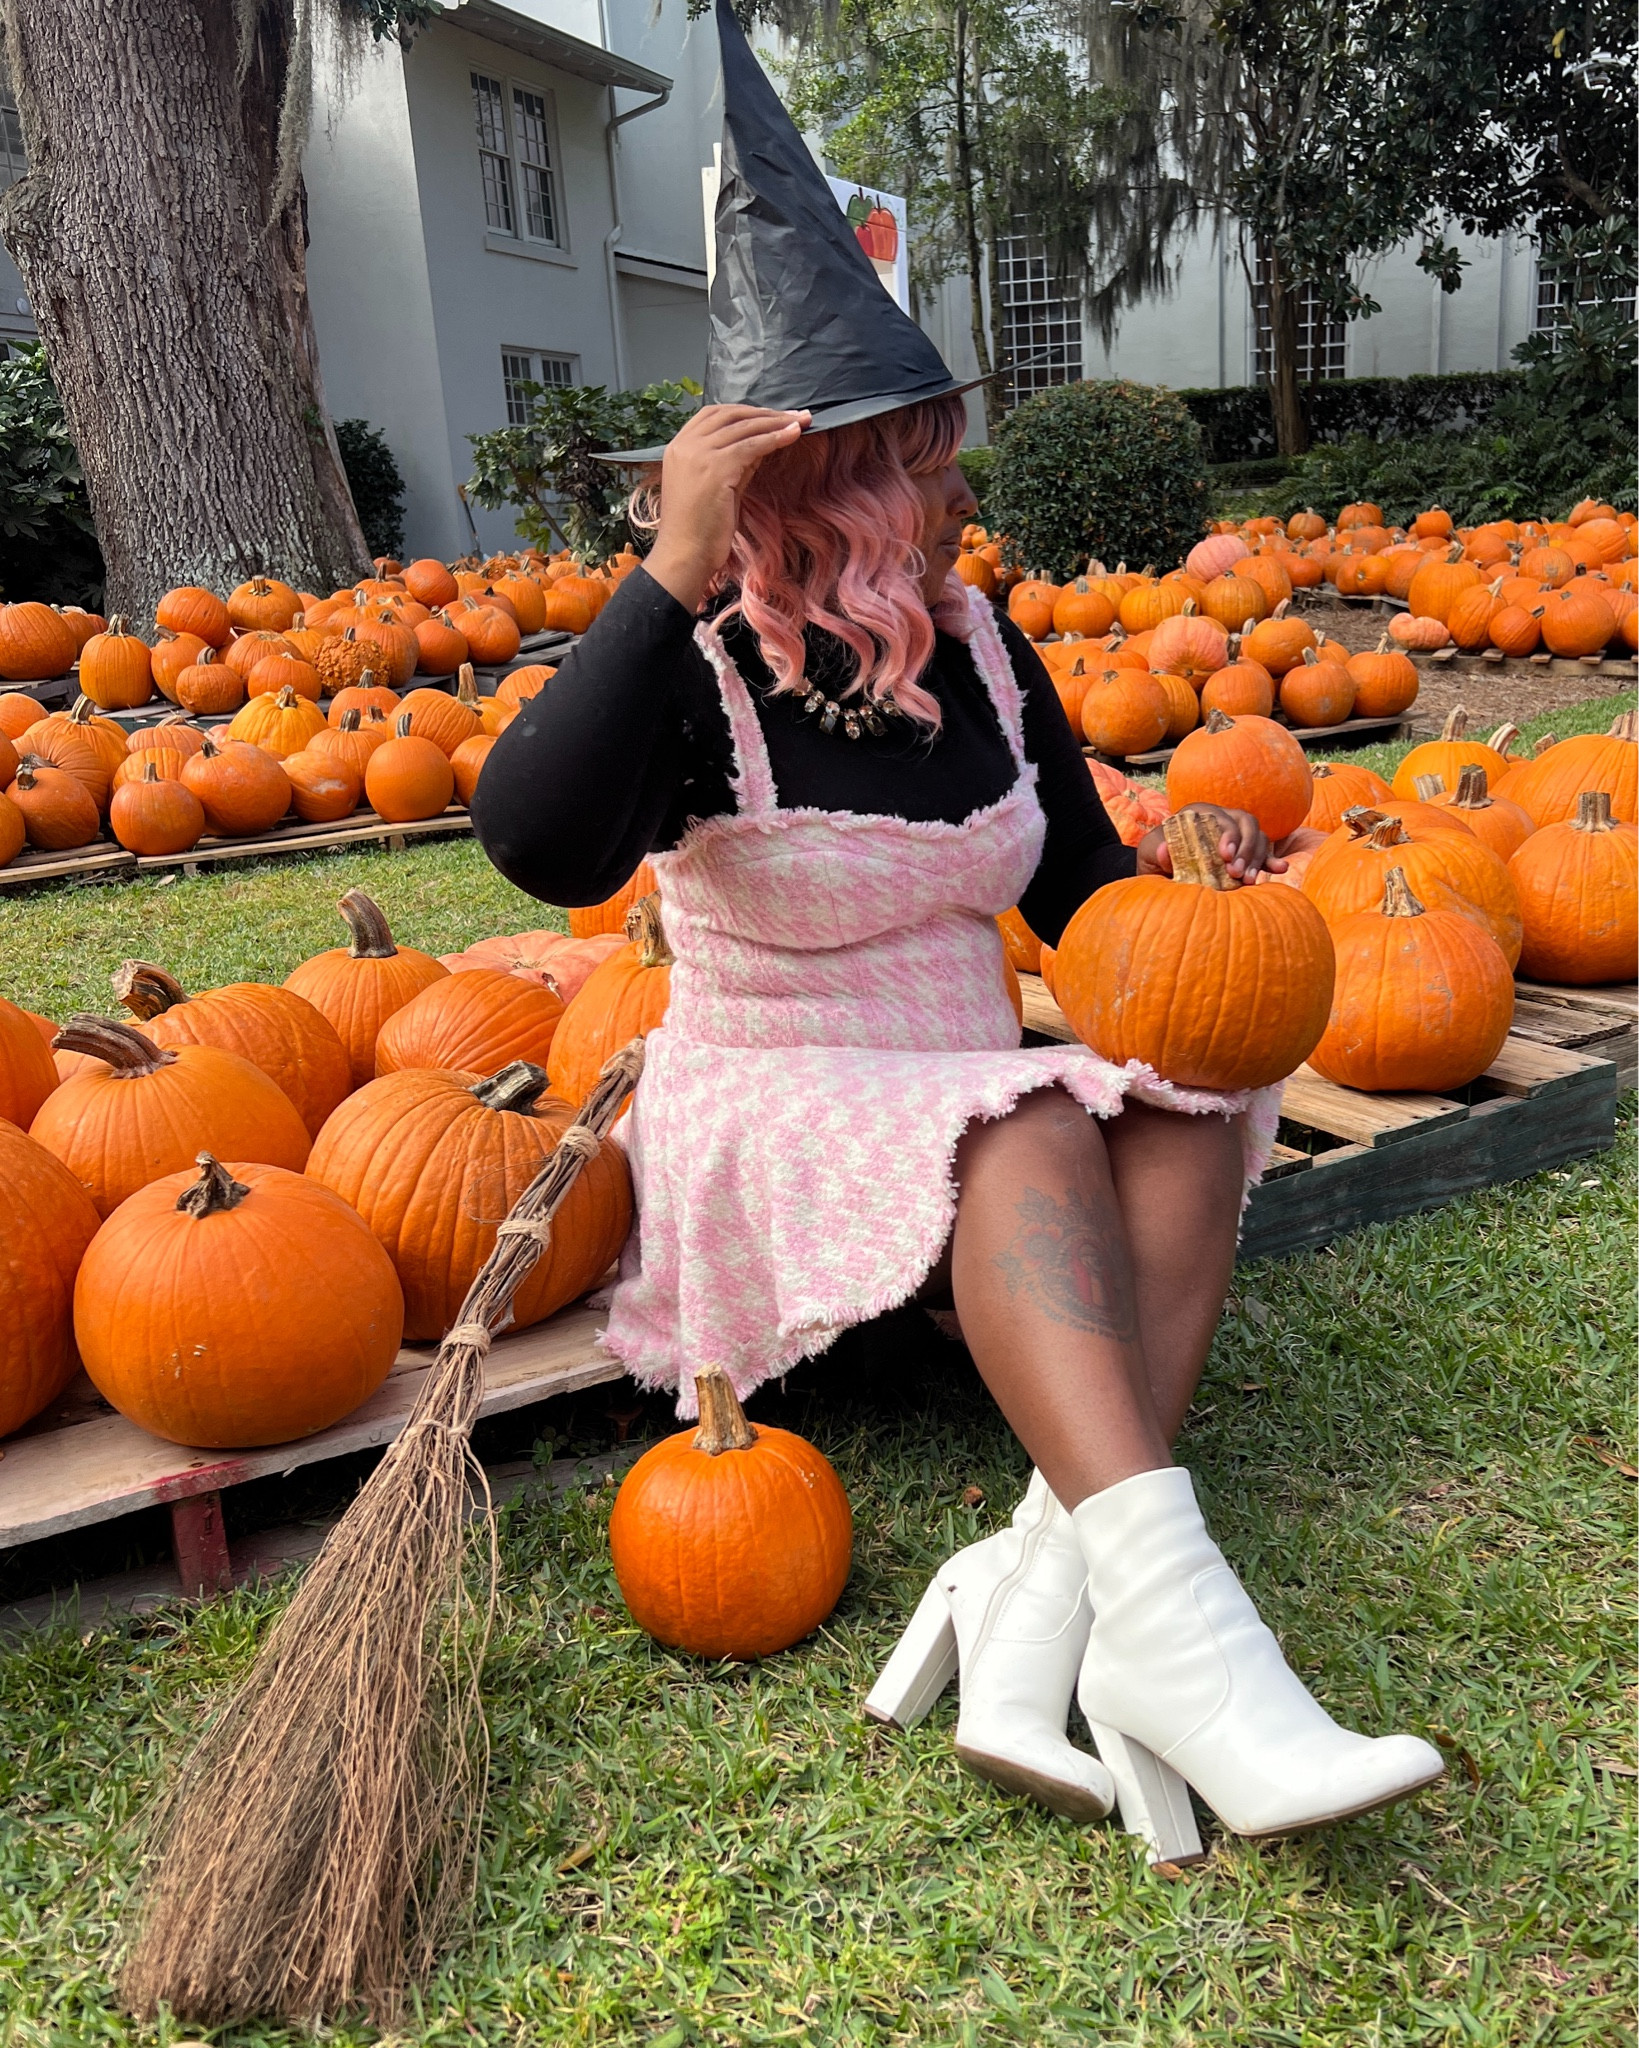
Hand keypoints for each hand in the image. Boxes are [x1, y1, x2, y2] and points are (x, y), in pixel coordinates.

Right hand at [643, 403, 809, 612]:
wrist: (685, 555)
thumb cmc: (700, 529)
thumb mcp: (718, 486)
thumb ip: (736, 463)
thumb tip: (763, 443)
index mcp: (679, 446)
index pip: (713, 414)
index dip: (746, 411)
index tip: (771, 415)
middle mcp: (685, 444)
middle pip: (730, 414)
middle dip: (765, 412)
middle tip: (794, 415)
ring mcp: (698, 454)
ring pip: (744, 427)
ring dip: (776, 422)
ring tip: (801, 421)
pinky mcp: (716, 468)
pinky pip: (752, 445)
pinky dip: (775, 438)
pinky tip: (793, 435)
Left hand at [1135, 805, 1285, 882]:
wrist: (1160, 871)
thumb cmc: (1154, 859)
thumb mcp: (1148, 856)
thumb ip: (1155, 852)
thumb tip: (1164, 849)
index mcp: (1198, 813)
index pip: (1220, 816)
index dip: (1227, 834)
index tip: (1225, 856)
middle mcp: (1220, 817)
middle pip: (1245, 823)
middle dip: (1245, 848)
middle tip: (1237, 873)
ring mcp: (1236, 833)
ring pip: (1258, 836)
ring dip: (1257, 857)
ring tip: (1248, 881)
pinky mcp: (1245, 850)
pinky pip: (1264, 850)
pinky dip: (1271, 859)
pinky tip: (1280, 868)